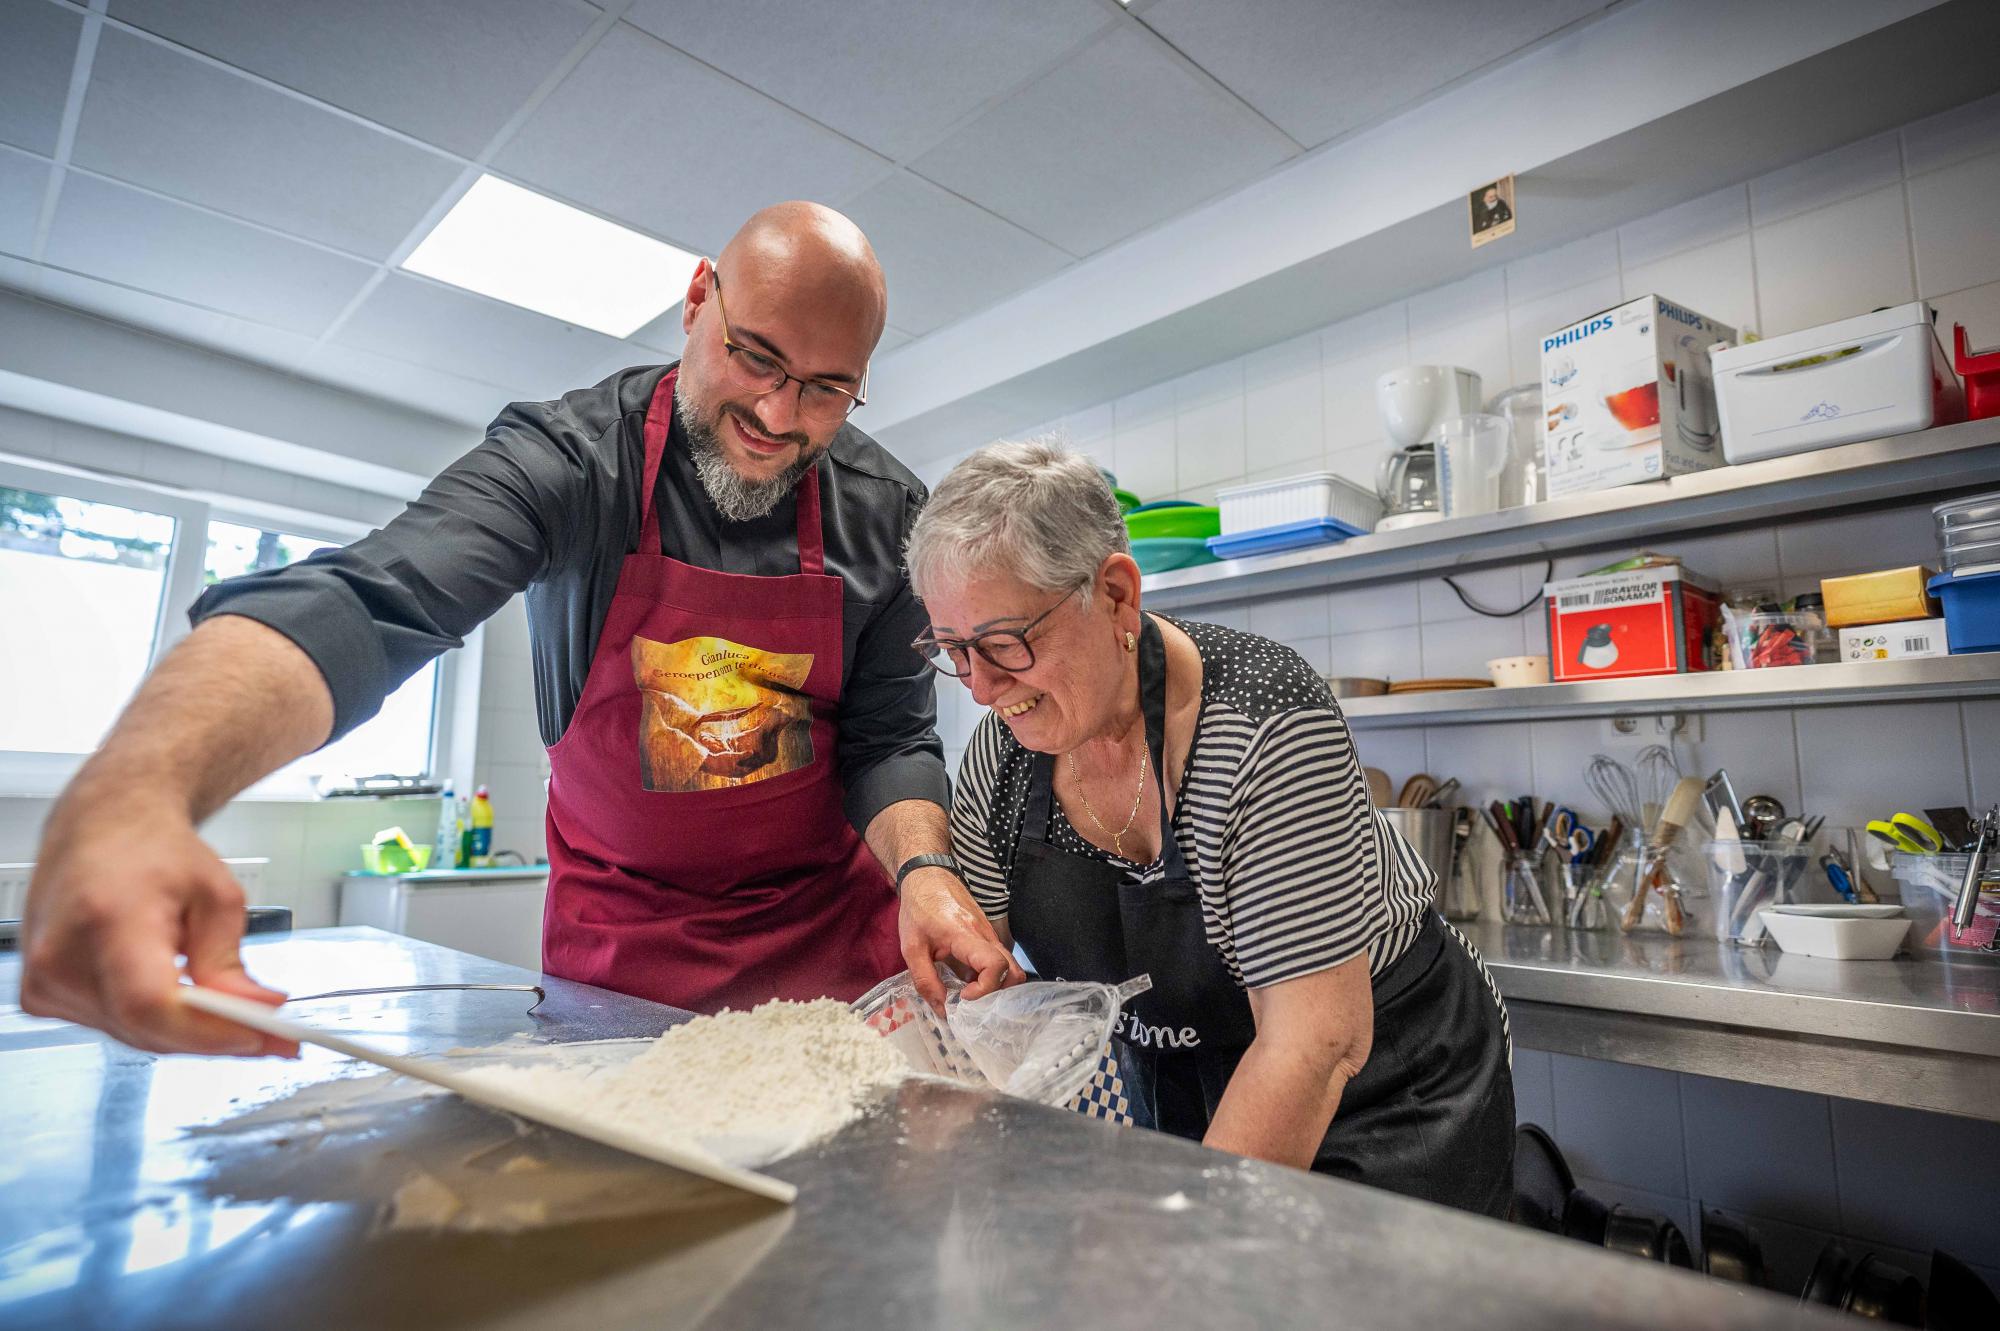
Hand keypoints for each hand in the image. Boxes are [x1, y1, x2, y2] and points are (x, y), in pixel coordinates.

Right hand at [20, 799, 296, 1056]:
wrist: (103, 829)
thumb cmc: (153, 850)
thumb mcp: (216, 894)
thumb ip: (229, 960)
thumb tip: (255, 1012)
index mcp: (106, 918)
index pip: (150, 1002)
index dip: (206, 1030)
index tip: (256, 1035)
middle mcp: (62, 954)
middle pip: (146, 1028)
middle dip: (215, 1036)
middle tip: (274, 1036)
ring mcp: (45, 980)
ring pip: (135, 1035)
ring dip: (189, 1033)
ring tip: (237, 1017)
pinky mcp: (43, 995)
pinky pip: (116, 1027)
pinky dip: (158, 1024)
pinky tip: (186, 1005)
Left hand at [898, 867, 1023, 1013]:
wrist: (927, 875)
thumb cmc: (918, 908)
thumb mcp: (911, 947)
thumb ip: (925, 980)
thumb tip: (942, 1009)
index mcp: (966, 935)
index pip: (995, 966)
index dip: (984, 989)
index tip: (964, 996)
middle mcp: (985, 935)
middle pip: (1013, 971)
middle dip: (996, 993)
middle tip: (971, 1000)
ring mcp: (990, 934)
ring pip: (1011, 966)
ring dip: (997, 985)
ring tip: (971, 992)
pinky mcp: (988, 934)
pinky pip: (1001, 959)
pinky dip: (992, 976)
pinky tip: (970, 980)